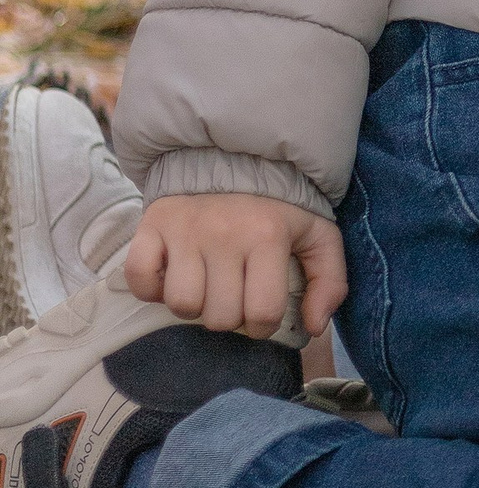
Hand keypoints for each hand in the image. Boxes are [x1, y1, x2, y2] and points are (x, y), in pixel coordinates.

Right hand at [128, 194, 345, 339]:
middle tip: (232, 295)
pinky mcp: (152, 226)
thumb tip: (315, 327)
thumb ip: (330, 282)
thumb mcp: (318, 238)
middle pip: (220, 316)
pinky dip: (151, 288)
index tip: (260, 312)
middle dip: (229, 317)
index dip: (262, 326)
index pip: (262, 313)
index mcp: (268, 237)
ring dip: (193, 306)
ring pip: (181, 304)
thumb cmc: (277, 211)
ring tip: (205, 286)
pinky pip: (140, 279)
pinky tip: (170, 277)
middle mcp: (225, 233)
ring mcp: (185, 230)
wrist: (234, 160)